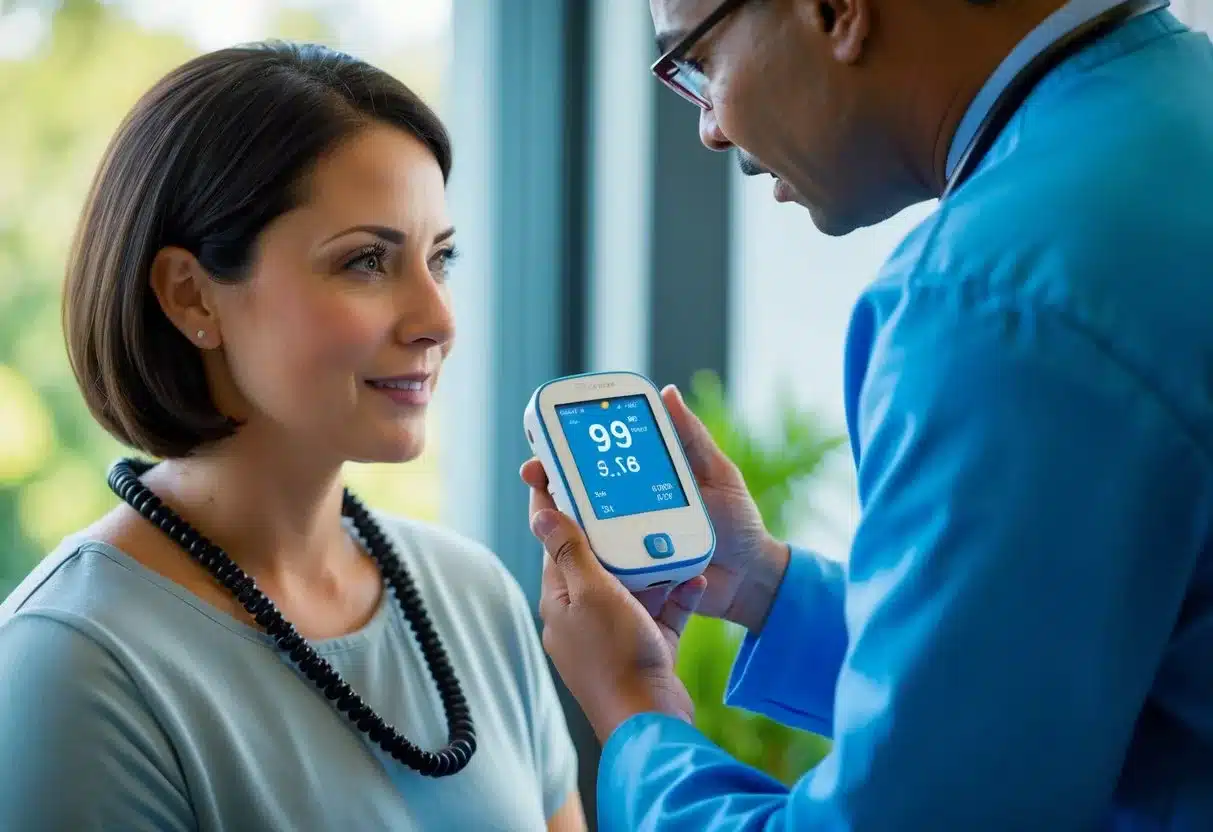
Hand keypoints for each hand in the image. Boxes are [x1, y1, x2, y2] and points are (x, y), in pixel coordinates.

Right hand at [520, 384, 790, 632]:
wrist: (752, 579)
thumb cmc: (738, 524)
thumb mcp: (718, 474)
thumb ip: (691, 438)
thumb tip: (667, 392)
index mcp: (642, 484)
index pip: (597, 463)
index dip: (568, 450)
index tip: (547, 436)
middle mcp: (628, 514)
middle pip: (578, 497)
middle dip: (551, 482)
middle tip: (535, 472)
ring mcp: (629, 546)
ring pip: (582, 533)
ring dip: (561, 520)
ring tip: (547, 508)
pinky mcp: (634, 578)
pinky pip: (605, 569)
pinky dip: (588, 559)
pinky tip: (576, 548)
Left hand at [530, 500, 707, 740]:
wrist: (650, 719)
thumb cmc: (615, 656)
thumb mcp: (591, 592)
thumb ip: (569, 552)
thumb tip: (539, 515)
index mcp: (559, 598)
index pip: (552, 540)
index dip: (553, 503)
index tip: (551, 467)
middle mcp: (581, 614)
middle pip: (596, 558)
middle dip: (617, 531)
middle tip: (630, 495)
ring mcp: (613, 633)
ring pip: (633, 584)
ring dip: (654, 563)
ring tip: (672, 537)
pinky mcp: (645, 649)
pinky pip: (661, 612)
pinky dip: (677, 596)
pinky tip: (695, 581)